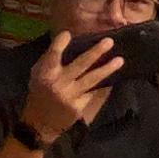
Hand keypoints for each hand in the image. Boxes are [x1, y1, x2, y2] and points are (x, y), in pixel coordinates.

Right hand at [19, 32, 122, 146]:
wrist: (40, 123)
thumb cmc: (40, 93)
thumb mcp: (38, 75)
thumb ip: (50, 60)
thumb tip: (69, 41)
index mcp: (45, 74)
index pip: (52, 55)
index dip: (59, 44)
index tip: (68, 34)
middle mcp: (58, 84)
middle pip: (80, 65)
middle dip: (96, 52)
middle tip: (109, 41)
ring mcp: (69, 96)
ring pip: (91, 80)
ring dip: (107, 69)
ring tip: (120, 60)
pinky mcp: (78, 107)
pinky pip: (93, 92)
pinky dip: (103, 84)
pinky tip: (114, 77)